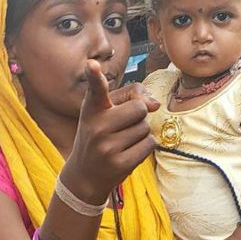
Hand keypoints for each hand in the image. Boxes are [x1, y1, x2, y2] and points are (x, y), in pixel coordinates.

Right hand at [62, 60, 159, 203]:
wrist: (85, 175)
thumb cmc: (99, 136)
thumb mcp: (106, 113)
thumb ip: (132, 96)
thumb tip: (155, 103)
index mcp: (92, 109)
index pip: (95, 90)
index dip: (94, 76)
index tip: (92, 64)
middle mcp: (97, 127)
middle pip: (139, 108)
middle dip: (138, 116)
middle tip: (122, 127)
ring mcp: (108, 147)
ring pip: (145, 128)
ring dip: (141, 133)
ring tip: (122, 142)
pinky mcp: (120, 164)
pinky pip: (149, 144)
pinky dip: (145, 146)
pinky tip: (129, 152)